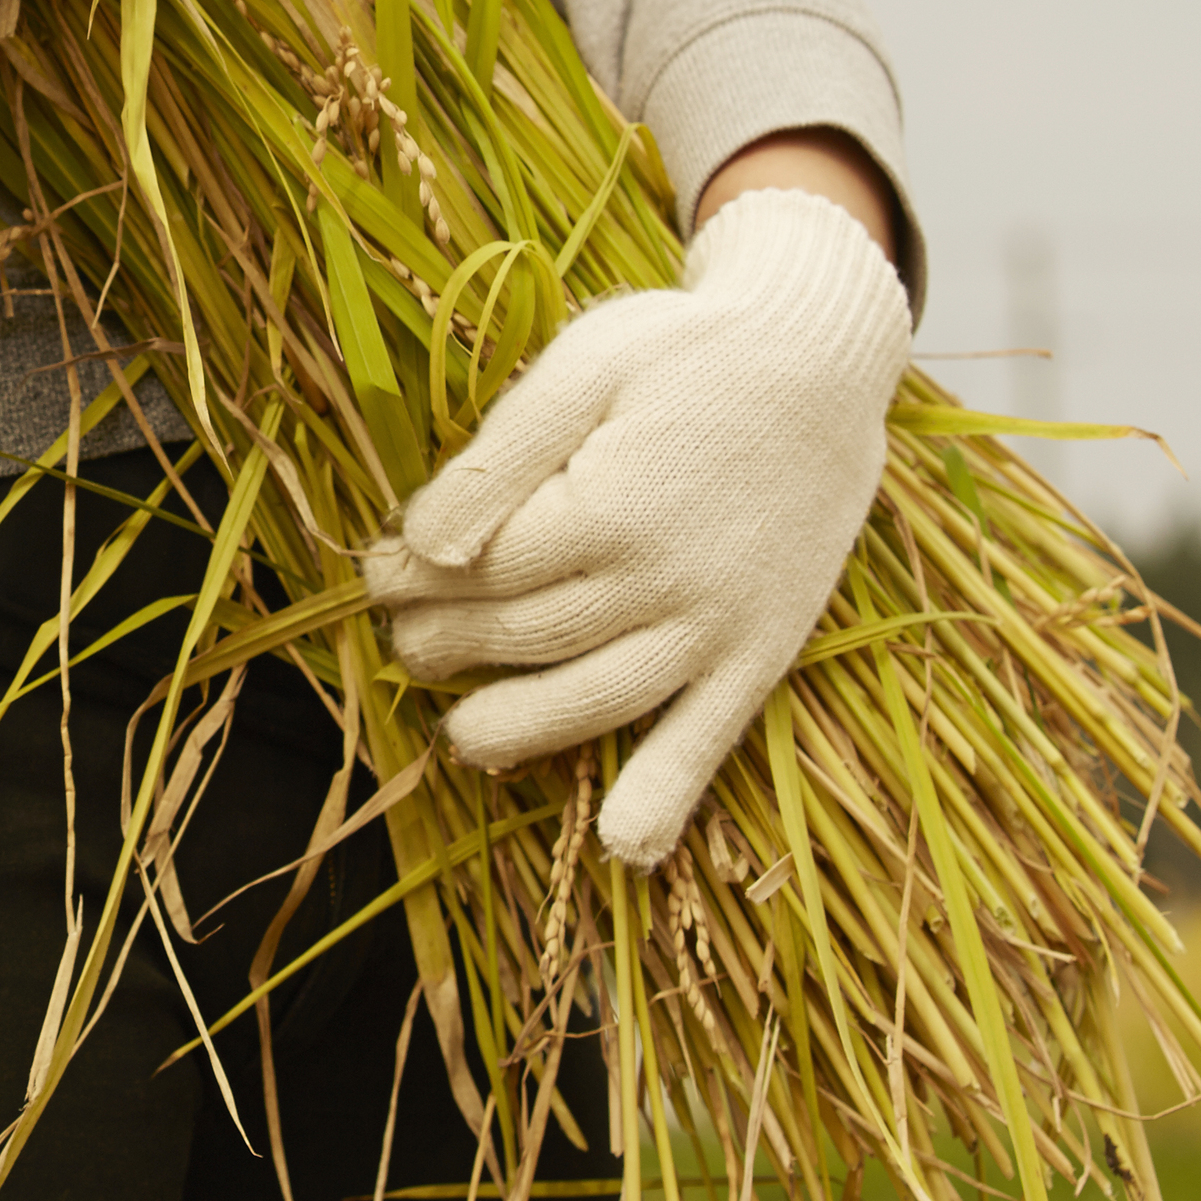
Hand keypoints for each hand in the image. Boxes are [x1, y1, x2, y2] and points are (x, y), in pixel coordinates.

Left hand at [365, 189, 911, 866]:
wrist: (822, 361)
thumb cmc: (688, 353)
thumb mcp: (587, 363)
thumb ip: (505, 454)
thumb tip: (428, 541)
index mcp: (609, 507)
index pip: (484, 567)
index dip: (416, 575)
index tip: (379, 572)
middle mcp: (661, 582)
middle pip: (528, 635)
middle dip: (449, 643)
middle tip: (404, 643)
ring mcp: (715, 626)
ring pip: (597, 701)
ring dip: (520, 730)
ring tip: (460, 738)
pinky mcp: (761, 650)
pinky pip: (710, 739)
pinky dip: (668, 797)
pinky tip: (625, 847)